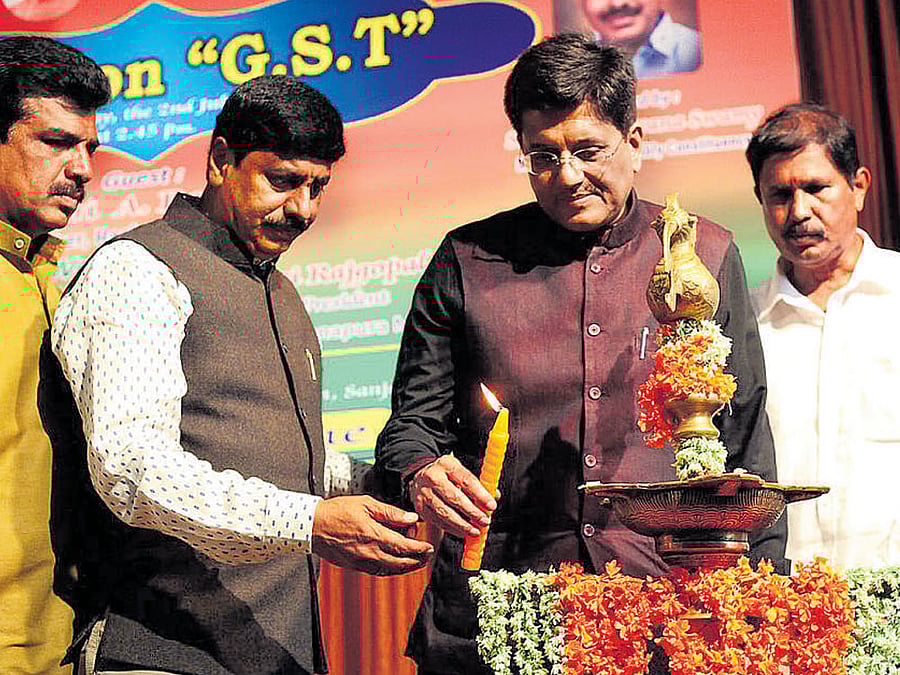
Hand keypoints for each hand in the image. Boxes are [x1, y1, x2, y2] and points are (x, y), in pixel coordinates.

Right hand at [312, 495, 433, 575]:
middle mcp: (370, 552)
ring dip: (407, 567)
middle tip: (427, 556)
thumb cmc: (338, 511)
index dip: (420, 549)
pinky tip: (396, 564)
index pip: (405, 547)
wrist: (313, 526)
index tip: (429, 547)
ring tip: (417, 561)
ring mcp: (362, 562)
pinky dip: (392, 570)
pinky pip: (379, 571)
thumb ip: (391, 513)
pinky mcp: (356, 566)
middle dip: (418, 560)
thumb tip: (411, 518)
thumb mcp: (367, 504)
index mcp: (375, 535)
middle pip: (401, 562)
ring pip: (391, 570)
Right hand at [409, 455, 496, 537]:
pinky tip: (462, 532)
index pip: (466, 480)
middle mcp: (433, 477)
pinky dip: (452, 529)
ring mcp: (424, 493)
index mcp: (447, 465)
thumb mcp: (460, 471)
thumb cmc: (446, 474)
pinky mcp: (420, 507)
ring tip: (475, 530)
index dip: (480, 495)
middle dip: (472, 512)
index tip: (491, 506)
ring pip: (444, 512)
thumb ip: (478, 484)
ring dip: (462, 524)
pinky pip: (437, 521)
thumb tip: (494, 496)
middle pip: (454, 497)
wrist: (420, 475)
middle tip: (484, 521)